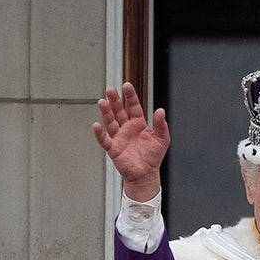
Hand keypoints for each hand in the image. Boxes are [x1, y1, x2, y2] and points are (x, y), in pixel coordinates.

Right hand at [92, 82, 169, 200]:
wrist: (146, 174)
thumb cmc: (154, 157)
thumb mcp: (162, 138)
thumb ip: (161, 124)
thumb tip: (161, 110)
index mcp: (139, 124)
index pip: (133, 106)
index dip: (130, 96)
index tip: (126, 85)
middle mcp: (127, 128)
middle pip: (119, 111)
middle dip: (115, 100)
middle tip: (110, 90)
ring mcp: (119, 137)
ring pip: (110, 122)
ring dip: (106, 112)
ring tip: (102, 101)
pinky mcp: (113, 148)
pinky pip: (104, 139)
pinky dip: (100, 133)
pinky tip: (97, 125)